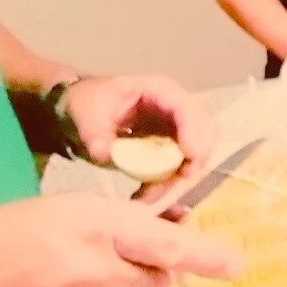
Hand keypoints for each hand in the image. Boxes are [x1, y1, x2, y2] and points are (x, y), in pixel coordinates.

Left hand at [63, 74, 218, 181]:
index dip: (193, 135)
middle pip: (204, 130)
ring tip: (146, 196)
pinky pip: (182, 165)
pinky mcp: (172, 144)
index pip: (185, 109)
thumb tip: (107, 154)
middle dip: (195, 159)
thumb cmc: (88, 104)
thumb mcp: (85, 116)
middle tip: (174, 184)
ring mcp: (177, 126)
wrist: (82, 110)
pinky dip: (168, 183)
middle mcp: (175, 106)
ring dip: (178, 177)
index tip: (188, 164)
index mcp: (158, 90)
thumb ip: (95, 135)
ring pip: (198, 151)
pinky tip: (143, 194)